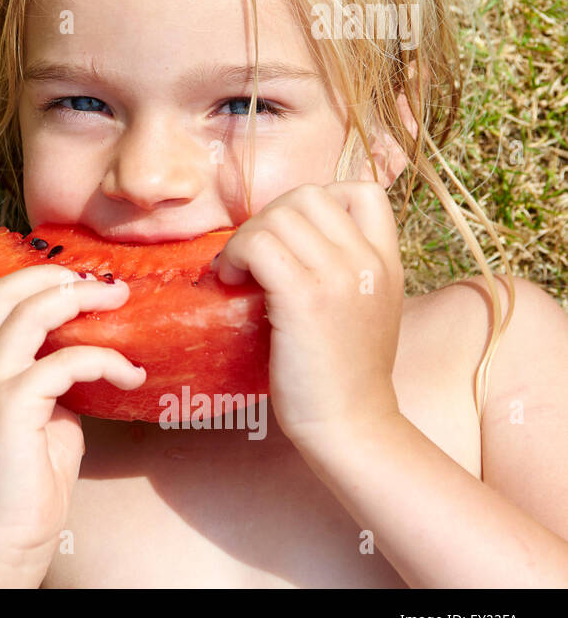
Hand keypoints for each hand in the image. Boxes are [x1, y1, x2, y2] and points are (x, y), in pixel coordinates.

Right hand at [0, 265, 144, 572]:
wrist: (8, 534)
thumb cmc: (29, 476)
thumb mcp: (39, 409)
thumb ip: (48, 371)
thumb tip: (88, 344)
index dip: (14, 275)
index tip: (64, 278)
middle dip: (53, 274)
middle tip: (102, 283)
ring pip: (27, 311)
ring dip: (80, 298)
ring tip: (118, 301)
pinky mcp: (10, 406)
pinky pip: (64, 360)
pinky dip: (104, 359)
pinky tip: (130, 374)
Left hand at [211, 181, 403, 442]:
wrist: (350, 426)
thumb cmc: (342, 374)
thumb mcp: (363, 308)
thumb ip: (343, 269)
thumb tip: (286, 239)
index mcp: (387, 260)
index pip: (361, 191)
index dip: (315, 201)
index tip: (291, 237)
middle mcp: (368, 261)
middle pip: (306, 196)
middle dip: (267, 219)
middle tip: (251, 258)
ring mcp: (340, 277)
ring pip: (277, 217)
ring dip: (245, 238)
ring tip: (237, 272)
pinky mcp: (305, 298)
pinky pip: (259, 245)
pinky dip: (235, 255)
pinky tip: (230, 282)